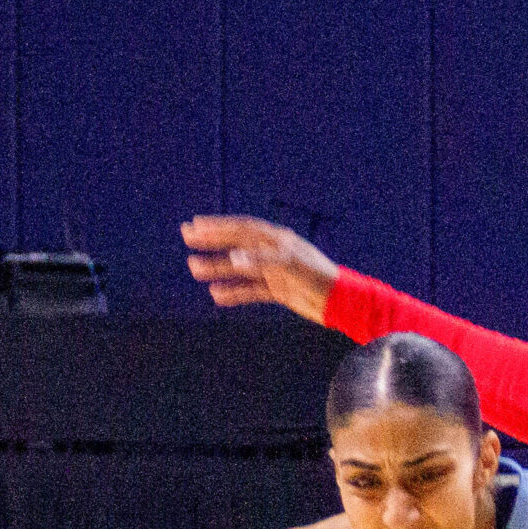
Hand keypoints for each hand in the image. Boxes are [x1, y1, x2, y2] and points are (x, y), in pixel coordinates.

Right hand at [181, 216, 339, 321]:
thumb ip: (261, 261)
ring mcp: (275, 271)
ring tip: (194, 268)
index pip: (242, 229)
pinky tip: (217, 295)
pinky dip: (234, 292)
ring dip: (217, 267)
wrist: (340, 302)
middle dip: (212, 240)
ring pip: (240, 268)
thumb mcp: (289, 266)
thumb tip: (233, 258)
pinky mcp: (279, 291)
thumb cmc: (318, 278)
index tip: (196, 225)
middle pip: (237, 243)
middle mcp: (274, 252)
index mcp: (277, 240)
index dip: (218, 227)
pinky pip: (251, 290)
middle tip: (187, 237)